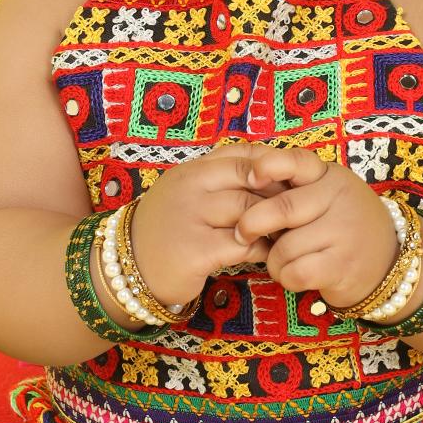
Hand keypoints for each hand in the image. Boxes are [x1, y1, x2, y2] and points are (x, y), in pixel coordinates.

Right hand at [126, 141, 292, 307]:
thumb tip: (272, 172)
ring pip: (248, 211)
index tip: (288, 183)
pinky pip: (242, 245)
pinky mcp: (194, 251)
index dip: (271, 167)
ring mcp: (190, 218)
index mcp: (190, 170)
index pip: (242, 154)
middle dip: (277, 195)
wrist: (127, 268)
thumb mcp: (187, 193)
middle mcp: (189, 188)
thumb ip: (219, 178)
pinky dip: (259, 249)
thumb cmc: (166, 229)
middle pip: (249, 179)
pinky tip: (263, 253)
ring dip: (271, 224)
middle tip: (295, 210)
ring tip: (280, 233)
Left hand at [232, 146, 401, 310]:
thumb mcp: (323, 195)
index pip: (296, 161)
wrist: (387, 262)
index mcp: (329, 176)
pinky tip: (294, 275)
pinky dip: (286, 278)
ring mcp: (344, 233)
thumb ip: (291, 187)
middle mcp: (339, 199)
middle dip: (252, 224)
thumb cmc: (339, 224)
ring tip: (281, 260)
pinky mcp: (342, 266)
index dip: (268, 167)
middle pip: (282, 208)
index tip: (250, 177)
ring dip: (273, 260)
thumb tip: (242, 183)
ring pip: (285, 247)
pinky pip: (295, 272)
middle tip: (242, 233)